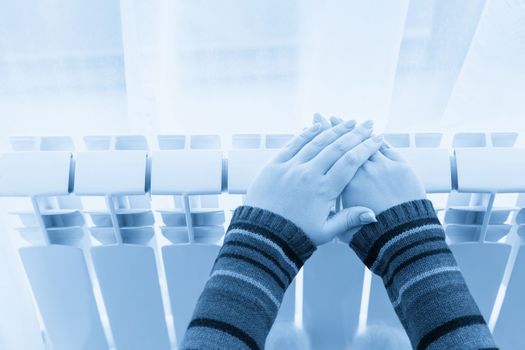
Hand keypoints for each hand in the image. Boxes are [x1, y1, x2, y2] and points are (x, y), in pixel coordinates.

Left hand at [244, 120, 382, 245]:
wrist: (263, 234)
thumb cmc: (296, 234)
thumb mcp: (326, 231)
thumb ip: (349, 219)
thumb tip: (374, 214)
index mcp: (324, 190)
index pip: (351, 162)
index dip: (366, 147)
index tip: (378, 138)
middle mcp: (308, 174)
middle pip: (337, 147)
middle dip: (355, 134)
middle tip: (368, 124)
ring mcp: (291, 167)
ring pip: (317, 142)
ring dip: (334, 129)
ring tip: (349, 122)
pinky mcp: (275, 164)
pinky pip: (294, 143)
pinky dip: (307, 133)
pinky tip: (319, 125)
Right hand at [328, 117, 426, 242]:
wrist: (404, 235)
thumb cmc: (373, 235)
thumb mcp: (344, 229)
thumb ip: (334, 214)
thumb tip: (324, 212)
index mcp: (347, 184)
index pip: (332, 155)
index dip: (323, 141)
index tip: (314, 129)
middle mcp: (363, 171)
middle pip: (346, 144)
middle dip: (334, 128)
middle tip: (324, 116)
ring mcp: (383, 166)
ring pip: (366, 143)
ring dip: (355, 131)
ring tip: (346, 122)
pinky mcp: (401, 166)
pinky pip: (386, 148)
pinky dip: (378, 141)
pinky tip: (372, 134)